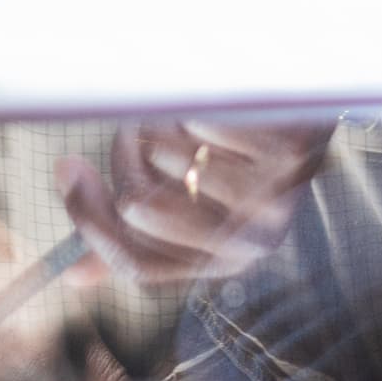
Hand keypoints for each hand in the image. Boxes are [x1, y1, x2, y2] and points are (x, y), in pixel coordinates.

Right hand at [54, 120, 326, 285]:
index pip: (137, 264)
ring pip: (165, 156)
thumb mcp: (195, 206)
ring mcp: (273, 197)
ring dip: (161, 124)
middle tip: (135, 128)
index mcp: (224, 262)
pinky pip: (200, 121)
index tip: (66, 167)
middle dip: (122, 157)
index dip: (90, 219)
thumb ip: (137, 239)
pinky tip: (220, 103)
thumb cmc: (241, 157)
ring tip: (188, 115)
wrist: (315, 104)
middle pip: (140, 208)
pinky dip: (195, 105)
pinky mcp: (286, 151)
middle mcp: (251, 241)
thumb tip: (73, 277)